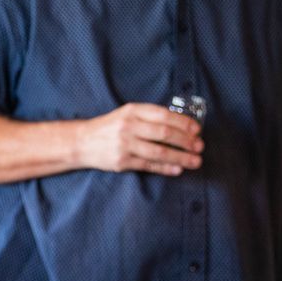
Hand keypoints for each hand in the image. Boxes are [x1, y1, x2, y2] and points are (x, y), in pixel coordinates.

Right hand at [74, 104, 201, 175]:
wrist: (82, 142)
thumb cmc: (109, 127)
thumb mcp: (127, 114)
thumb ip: (149, 117)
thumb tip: (180, 125)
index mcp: (132, 111)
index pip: (164, 115)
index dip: (184, 123)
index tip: (197, 130)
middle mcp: (128, 126)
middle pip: (164, 134)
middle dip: (186, 141)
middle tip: (199, 146)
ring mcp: (124, 144)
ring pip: (159, 152)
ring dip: (180, 157)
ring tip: (195, 161)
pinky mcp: (122, 161)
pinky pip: (148, 165)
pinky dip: (165, 168)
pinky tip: (178, 169)